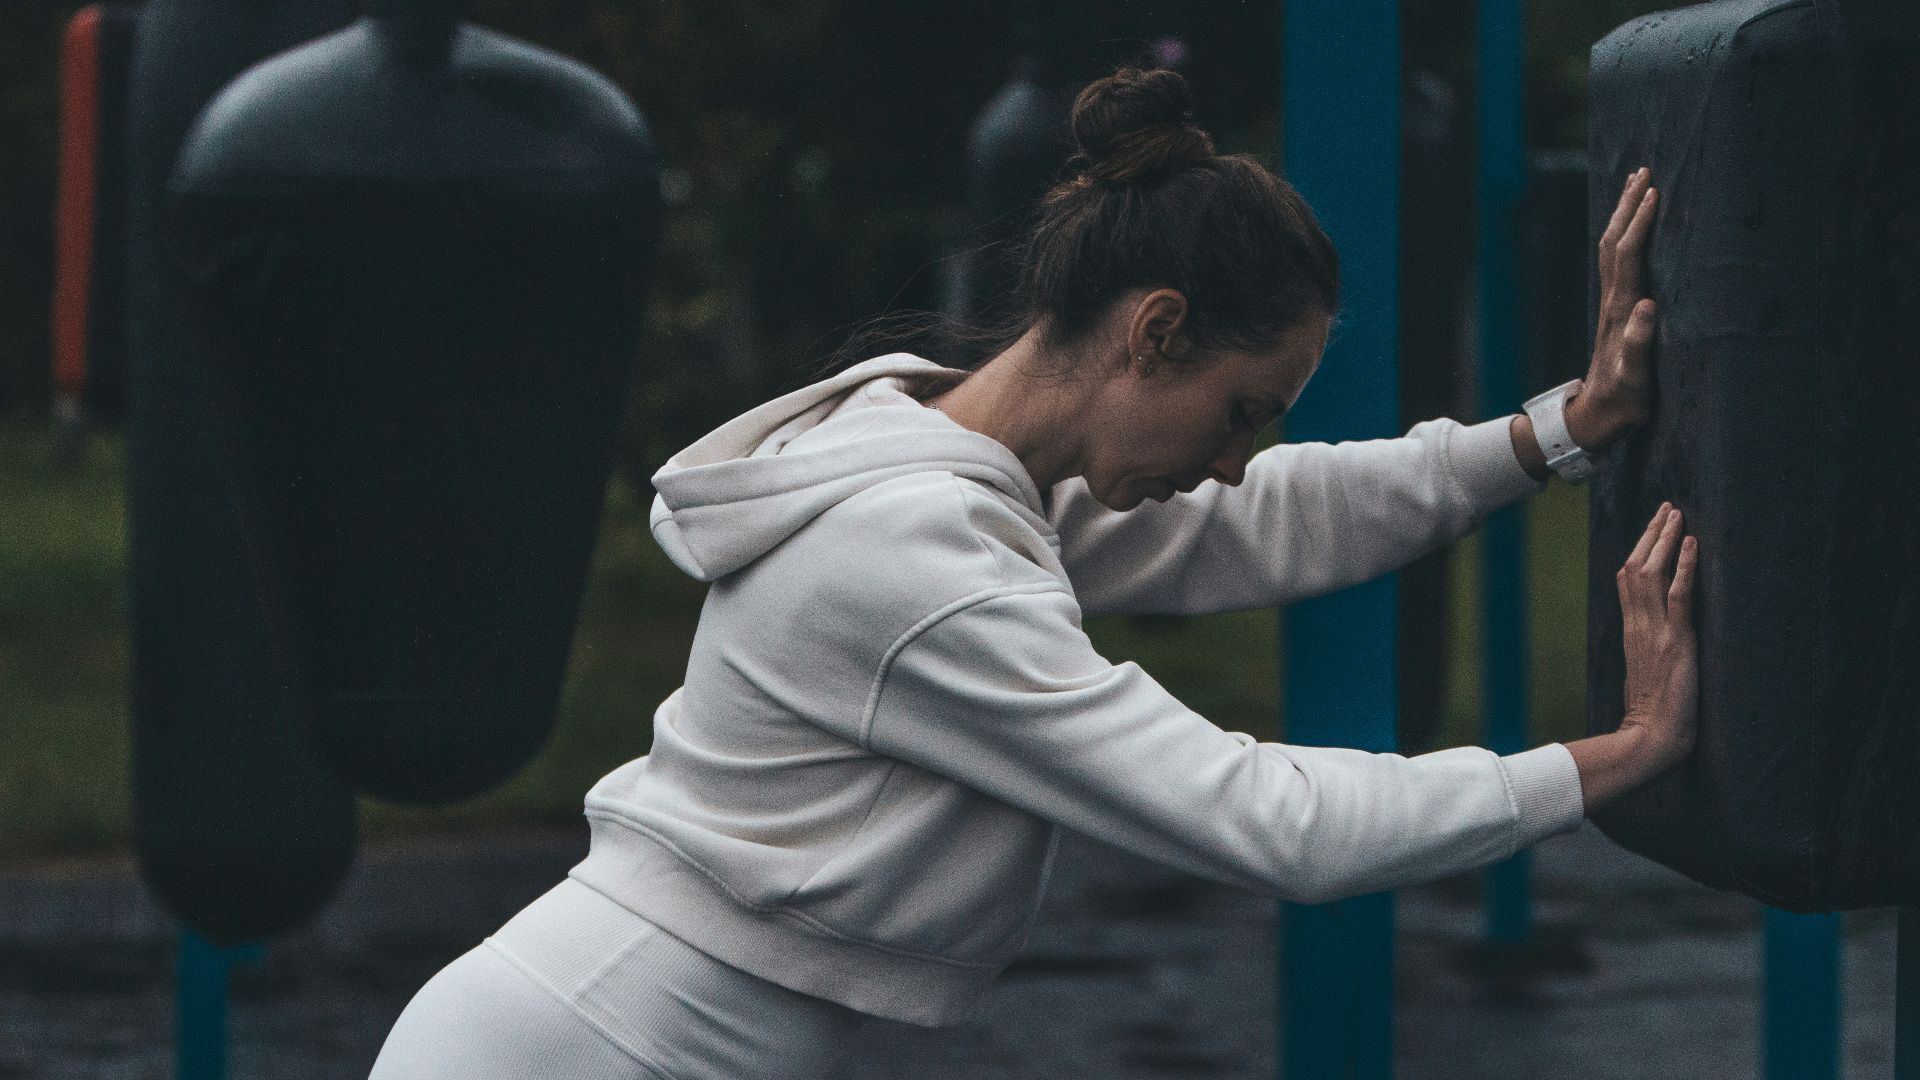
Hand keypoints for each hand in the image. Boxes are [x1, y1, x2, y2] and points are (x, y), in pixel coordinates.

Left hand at [1567, 167, 1660, 451]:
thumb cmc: (1622, 401)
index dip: (1640, 224)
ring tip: (1637, 185)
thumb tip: (1647, 307)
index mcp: (1621, 311)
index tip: (1654, 192)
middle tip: (1643, 170)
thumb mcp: (1634, 380)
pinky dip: (1626, 236)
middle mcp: (1614, 301)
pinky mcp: (1617, 310)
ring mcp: (1613, 304)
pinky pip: (1618, 262)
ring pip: (1613, 249)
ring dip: (1624, 215)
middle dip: (1628, 206)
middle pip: (1615, 242)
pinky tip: (1633, 228)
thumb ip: (1639, 346)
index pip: (1629, 257)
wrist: (1596, 416)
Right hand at [1617, 502, 1698, 765]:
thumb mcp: (1649, 674)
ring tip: (1677, 515)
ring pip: (1651, 574)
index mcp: (1632, 633)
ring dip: (1665, 540)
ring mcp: (1655, 632)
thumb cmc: (1654, 715)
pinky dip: (1684, 566)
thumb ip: (1652, 651)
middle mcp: (1638, 626)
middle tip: (1667, 508)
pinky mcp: (1676, 642)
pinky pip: (1678, 596)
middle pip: (1635, 568)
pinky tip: (1691, 543)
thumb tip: (1661, 640)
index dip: (1639, 551)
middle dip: (1651, 535)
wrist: (1652, 737)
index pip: (1627, 582)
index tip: (1653, 529)